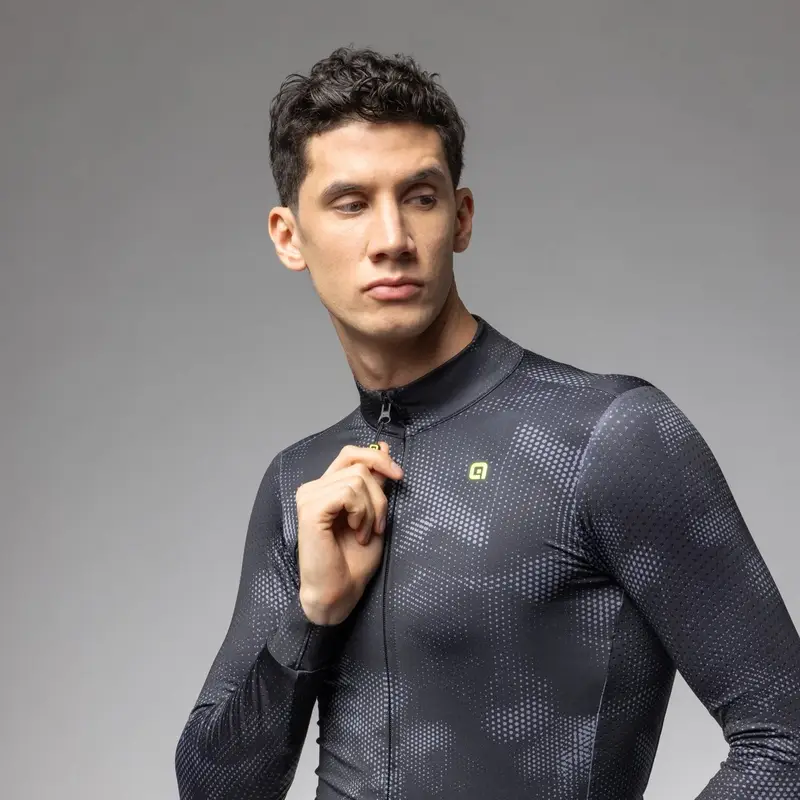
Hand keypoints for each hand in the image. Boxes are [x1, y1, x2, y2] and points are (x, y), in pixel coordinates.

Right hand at [294, 441, 402, 624]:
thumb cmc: (354, 561)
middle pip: (359, 465)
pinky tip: (356, 532)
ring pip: (357, 479)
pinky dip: (361, 513)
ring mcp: (309, 497)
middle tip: (379, 525)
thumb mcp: (373, 514)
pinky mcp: (310, 509)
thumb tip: (383, 449)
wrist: (340, 592)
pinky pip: (348, 493)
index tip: (398, 475)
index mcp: (327, 488)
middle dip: (379, 495)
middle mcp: (314, 488)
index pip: (351, 454)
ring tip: (364, 534)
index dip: (377, 458)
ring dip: (371, 510)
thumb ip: (375, 484)